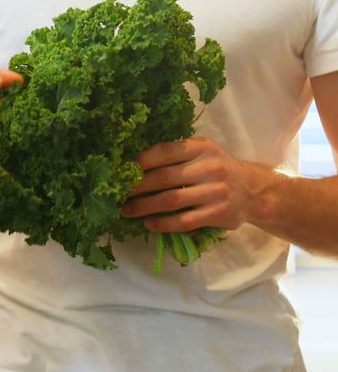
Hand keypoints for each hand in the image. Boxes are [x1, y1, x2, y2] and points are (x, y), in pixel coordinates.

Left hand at [120, 137, 273, 231]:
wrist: (253, 191)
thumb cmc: (216, 169)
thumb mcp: (202, 152)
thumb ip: (176, 153)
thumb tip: (133, 162)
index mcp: (202, 147)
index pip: (166, 151)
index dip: (141, 161)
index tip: (122, 170)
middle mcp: (210, 167)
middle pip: (164, 177)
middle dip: (136, 187)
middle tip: (118, 194)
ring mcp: (215, 192)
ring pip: (171, 200)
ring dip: (143, 207)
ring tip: (126, 211)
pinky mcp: (219, 214)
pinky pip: (184, 221)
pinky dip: (163, 223)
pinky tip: (149, 223)